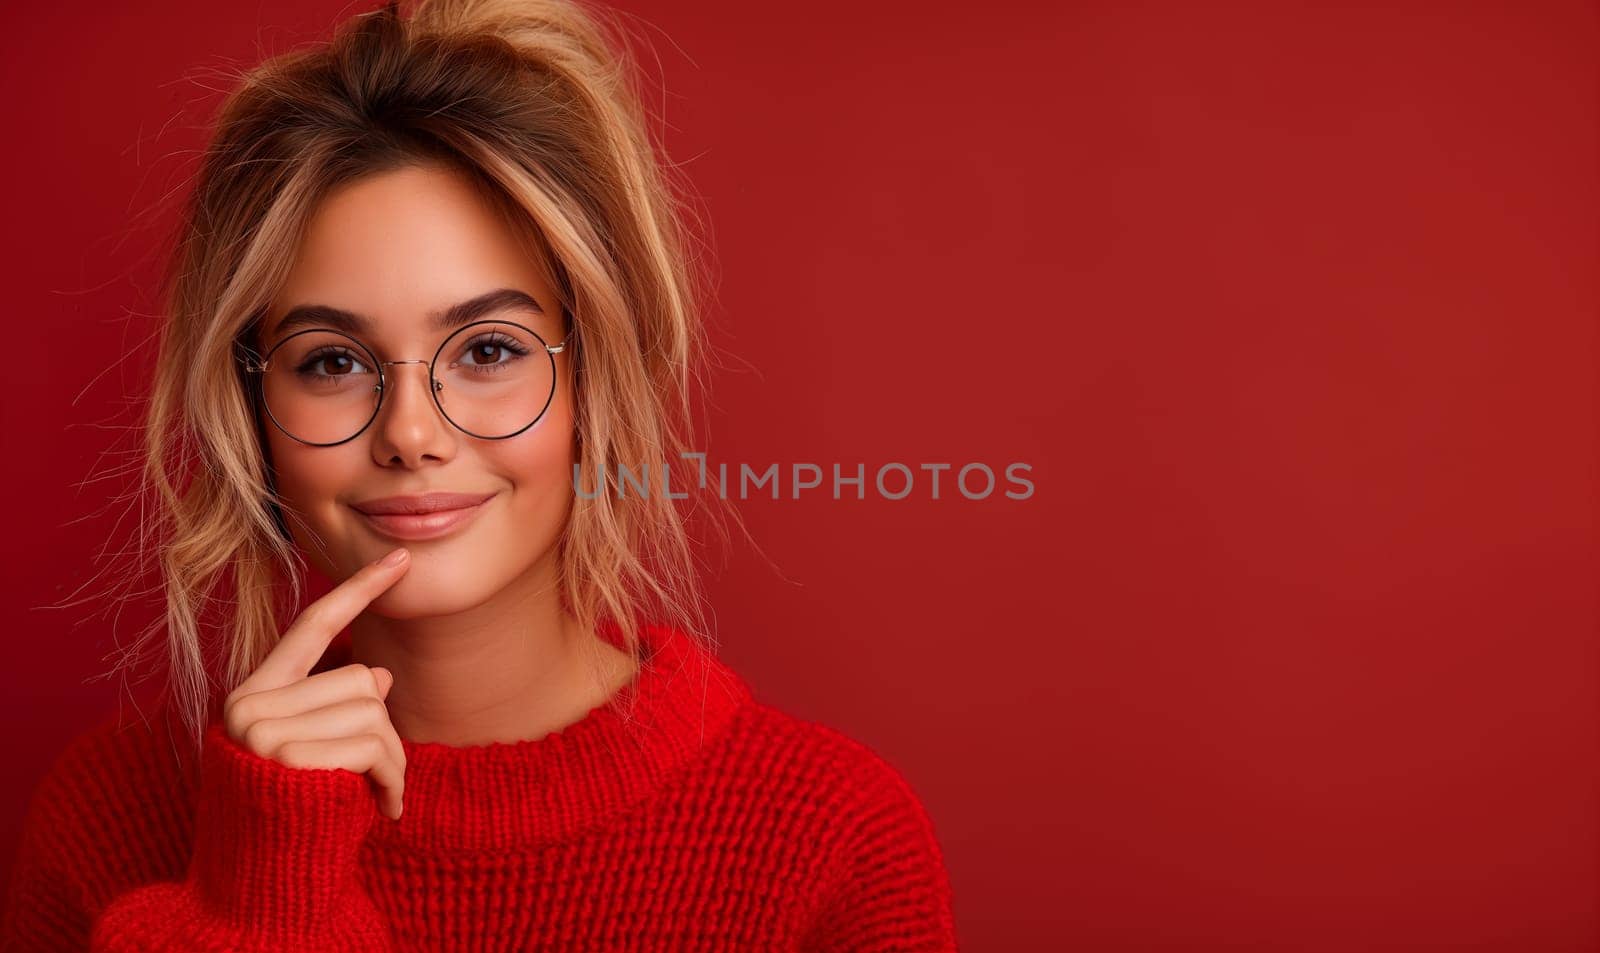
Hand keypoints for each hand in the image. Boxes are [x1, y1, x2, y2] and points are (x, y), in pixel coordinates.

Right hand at [221, 546, 411, 819]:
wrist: (261, 886)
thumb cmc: (297, 815)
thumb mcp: (314, 751)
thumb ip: (336, 706)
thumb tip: (376, 673)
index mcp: (253, 694)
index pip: (312, 626)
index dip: (359, 592)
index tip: (402, 560)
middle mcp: (248, 706)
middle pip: (358, 680)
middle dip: (385, 731)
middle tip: (378, 777)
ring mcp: (262, 732)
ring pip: (373, 712)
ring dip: (393, 762)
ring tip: (378, 796)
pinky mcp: (287, 760)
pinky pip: (373, 746)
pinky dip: (393, 780)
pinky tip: (384, 809)